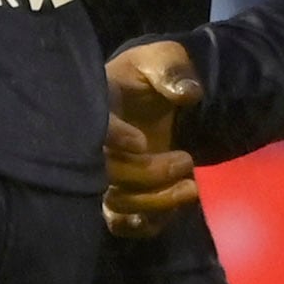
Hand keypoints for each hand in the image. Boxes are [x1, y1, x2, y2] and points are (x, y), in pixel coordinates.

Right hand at [102, 39, 202, 237]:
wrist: (153, 97)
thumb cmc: (152, 75)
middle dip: (149, 173)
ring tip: (192, 186)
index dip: (112, 138)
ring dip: (155, 202)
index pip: (91, 129)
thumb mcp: (163, 59)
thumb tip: (188, 94)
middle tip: (187, 158)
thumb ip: (172, 71)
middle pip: (104, 174)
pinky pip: (123, 224)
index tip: (141, 140)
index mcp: (94, 110)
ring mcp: (102, 177)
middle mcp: (91, 148)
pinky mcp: (117, 197)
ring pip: (114, 204)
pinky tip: (174, 208)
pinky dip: (147, 223)